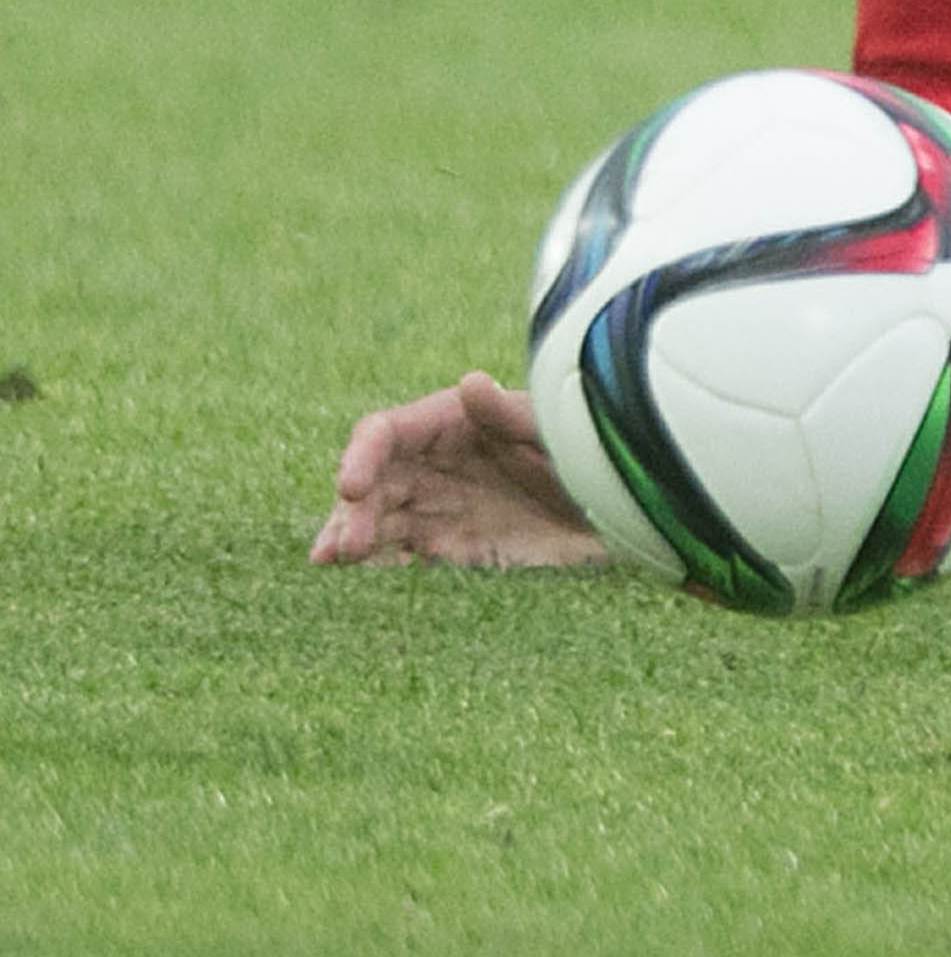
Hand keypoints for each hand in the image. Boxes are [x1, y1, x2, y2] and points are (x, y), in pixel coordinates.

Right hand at [311, 371, 609, 569]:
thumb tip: (471, 382)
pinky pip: (398, 547)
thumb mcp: (553, 427)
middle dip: (351, 510)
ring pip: (375, 516)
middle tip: (342, 546)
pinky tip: (356, 573)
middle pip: (372, 481)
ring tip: (333, 558)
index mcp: (447, 421)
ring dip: (351, 535)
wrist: (612, 498)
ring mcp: (432, 501)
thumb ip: (512, 412)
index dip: (360, 457)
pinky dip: (376, 558)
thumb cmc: (582, 444)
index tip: (350, 487)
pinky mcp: (442, 540)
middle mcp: (429, 460)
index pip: (385, 433)